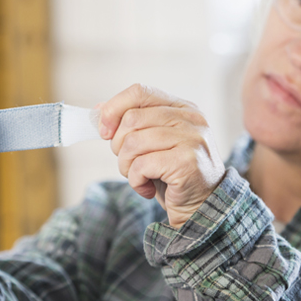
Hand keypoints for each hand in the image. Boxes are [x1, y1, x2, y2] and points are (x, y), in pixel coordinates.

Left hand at [98, 84, 225, 227]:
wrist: (202, 208)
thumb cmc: (172, 175)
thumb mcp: (152, 144)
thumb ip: (131, 124)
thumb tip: (98, 110)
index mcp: (183, 108)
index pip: (140, 92)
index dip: (113, 109)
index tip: (104, 131)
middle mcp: (191, 119)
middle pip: (131, 119)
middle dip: (119, 145)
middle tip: (130, 163)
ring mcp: (192, 139)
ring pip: (133, 142)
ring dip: (126, 166)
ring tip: (139, 177)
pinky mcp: (187, 163)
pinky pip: (141, 165)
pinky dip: (136, 181)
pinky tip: (147, 188)